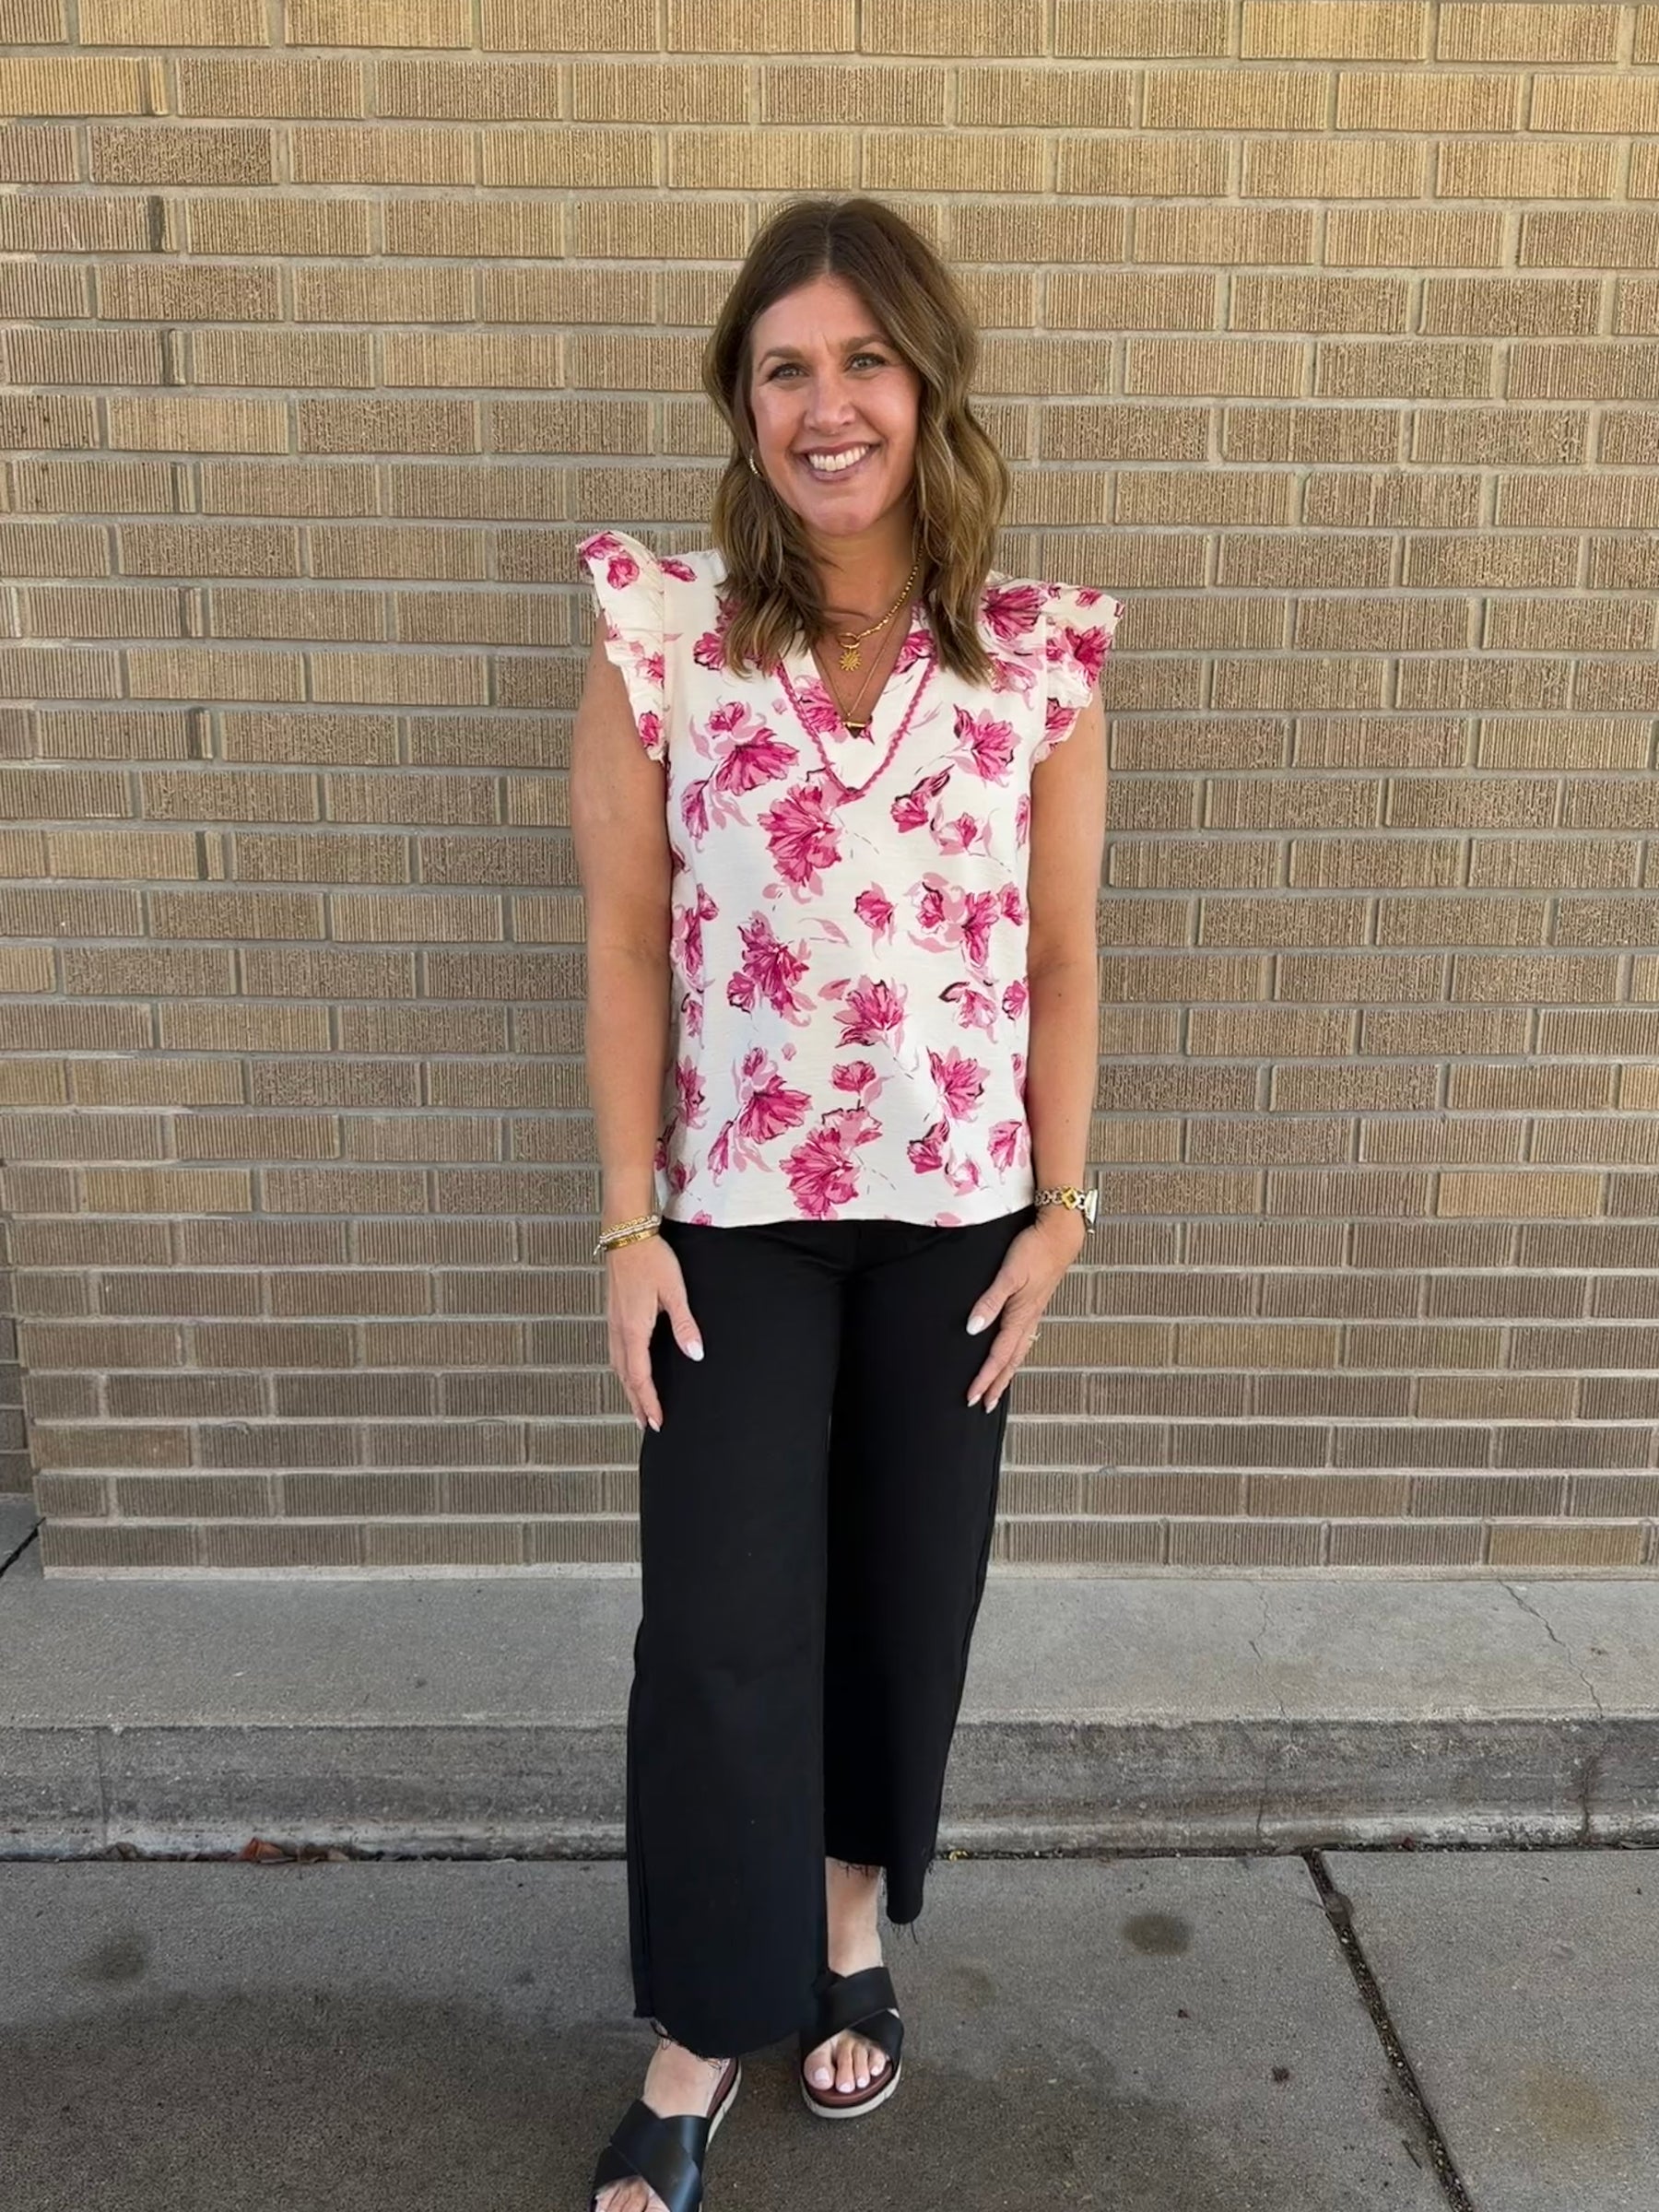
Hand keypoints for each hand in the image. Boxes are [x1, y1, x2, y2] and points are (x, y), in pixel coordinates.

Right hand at [605, 1233, 703, 1432]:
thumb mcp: (674, 1291)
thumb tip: (695, 1353)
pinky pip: (615, 1352)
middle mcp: (619, 1330)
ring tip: (637, 1405)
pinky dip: (623, 1370)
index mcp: (633, 1329)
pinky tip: (629, 1370)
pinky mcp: (614, 1313)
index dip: (649, 1402)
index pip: (640, 1377)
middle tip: (647, 1426)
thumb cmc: (651, 1258)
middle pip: (625, 1377)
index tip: (658, 1423)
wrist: (625, 1233)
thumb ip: (685, 1324)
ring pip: (618, 1366)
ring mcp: (613, 1322)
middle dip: (636, 1403)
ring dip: (628, 1389)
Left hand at [964, 1208, 1086, 1411]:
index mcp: (1020, 1317)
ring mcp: (1034, 1314)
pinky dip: (1016, 1355)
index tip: (972, 1397)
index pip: (998, 1356)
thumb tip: (973, 1328)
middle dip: (997, 1385)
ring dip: (1007, 1373)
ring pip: (1019, 1353)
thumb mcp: (1008, 1274)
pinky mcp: (1035, 1305)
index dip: (984, 1378)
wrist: (1060, 1234)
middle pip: (1011, 1362)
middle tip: (984, 1405)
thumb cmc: (1034, 1250)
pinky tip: (1013, 1353)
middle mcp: (1028, 1320)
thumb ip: (990, 1301)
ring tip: (997, 1389)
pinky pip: (1024, 1339)